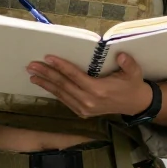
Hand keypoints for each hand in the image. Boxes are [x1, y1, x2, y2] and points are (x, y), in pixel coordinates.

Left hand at [27, 53, 153, 118]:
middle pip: (63, 85)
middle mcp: (89, 101)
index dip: (61, 66)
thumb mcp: (134, 72)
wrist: (134, 104)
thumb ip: (128, 63)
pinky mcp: (82, 112)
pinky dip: (53, 92)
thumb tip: (120, 55)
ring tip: (32, 75)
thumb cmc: (132, 84)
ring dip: (45, 84)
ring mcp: (84, 109)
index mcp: (99, 90)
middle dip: (46, 74)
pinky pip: (65, 100)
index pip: (75, 76)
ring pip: (61, 94)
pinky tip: (44, 85)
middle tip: (32, 65)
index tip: (48, 58)